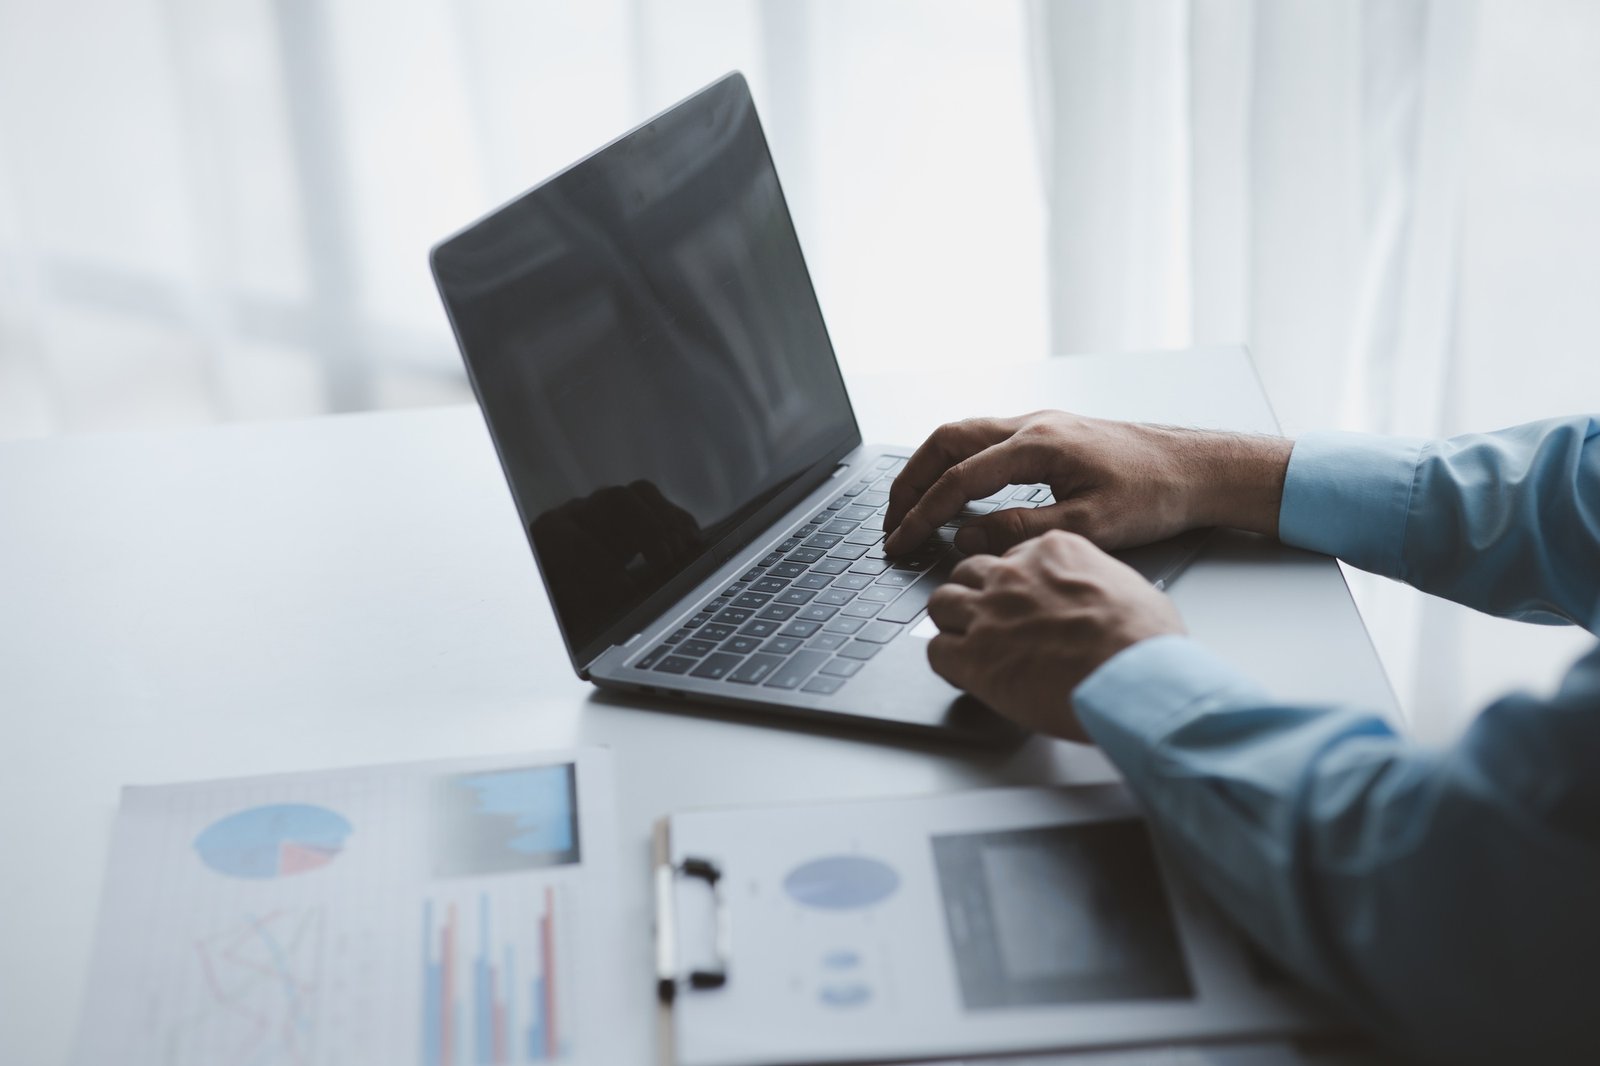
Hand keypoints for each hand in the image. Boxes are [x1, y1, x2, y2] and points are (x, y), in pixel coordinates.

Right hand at [883, 411, 1291, 555]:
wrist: (1198, 467)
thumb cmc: (1155, 493)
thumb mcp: (1089, 525)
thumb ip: (1022, 531)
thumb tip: (967, 535)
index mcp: (1037, 444)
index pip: (959, 479)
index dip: (923, 513)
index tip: (901, 541)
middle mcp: (1032, 425)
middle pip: (945, 442)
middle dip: (909, 481)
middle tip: (890, 520)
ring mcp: (1039, 424)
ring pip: (961, 435)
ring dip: (928, 468)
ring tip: (910, 505)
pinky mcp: (1049, 433)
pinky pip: (983, 439)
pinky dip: (955, 461)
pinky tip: (955, 488)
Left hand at [925, 530, 1184, 739]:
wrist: (1132, 676)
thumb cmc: (1143, 640)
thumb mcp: (1128, 587)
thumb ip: (1096, 583)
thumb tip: (1098, 600)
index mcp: (1052, 551)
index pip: (1012, 556)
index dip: (1013, 583)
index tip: (1019, 600)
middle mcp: (1013, 574)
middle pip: (970, 573)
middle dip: (975, 594)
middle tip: (989, 619)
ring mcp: (988, 612)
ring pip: (942, 603)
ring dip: (952, 622)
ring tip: (968, 643)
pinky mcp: (973, 655)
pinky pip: (936, 650)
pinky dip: (947, 662)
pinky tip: (964, 674)